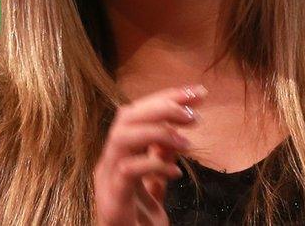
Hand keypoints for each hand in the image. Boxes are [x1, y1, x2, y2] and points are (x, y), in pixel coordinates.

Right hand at [94, 85, 205, 225]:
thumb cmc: (139, 223)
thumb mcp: (155, 186)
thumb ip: (161, 161)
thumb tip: (174, 137)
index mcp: (118, 154)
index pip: (138, 112)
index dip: (167, 98)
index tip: (197, 93)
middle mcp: (108, 162)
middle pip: (127, 116)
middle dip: (162, 105)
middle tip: (194, 112)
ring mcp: (107, 181)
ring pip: (122, 137)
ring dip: (157, 131)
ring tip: (186, 142)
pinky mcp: (113, 201)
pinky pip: (128, 170)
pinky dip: (154, 164)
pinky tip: (176, 172)